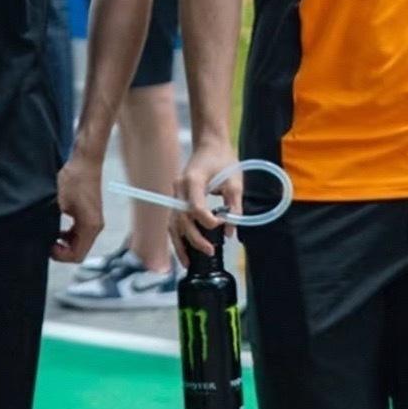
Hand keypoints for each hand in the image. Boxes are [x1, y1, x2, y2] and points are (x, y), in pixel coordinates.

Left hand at [52, 151, 103, 264]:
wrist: (85, 161)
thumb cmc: (74, 178)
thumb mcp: (57, 201)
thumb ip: (49, 220)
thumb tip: (37, 233)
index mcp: (90, 226)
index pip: (76, 256)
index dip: (59, 255)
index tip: (47, 244)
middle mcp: (96, 226)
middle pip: (78, 252)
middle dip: (61, 250)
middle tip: (46, 240)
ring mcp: (94, 221)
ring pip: (79, 243)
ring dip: (64, 242)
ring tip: (50, 233)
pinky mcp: (90, 215)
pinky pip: (79, 233)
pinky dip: (68, 235)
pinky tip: (57, 227)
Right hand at [171, 138, 241, 264]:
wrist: (210, 145)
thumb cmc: (223, 160)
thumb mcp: (234, 182)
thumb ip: (234, 207)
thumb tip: (230, 231)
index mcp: (193, 180)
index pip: (195, 207)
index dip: (208, 221)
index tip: (222, 224)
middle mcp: (179, 188)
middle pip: (182, 219)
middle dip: (195, 239)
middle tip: (210, 251)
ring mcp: (175, 193)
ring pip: (173, 224)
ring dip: (180, 244)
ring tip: (189, 263)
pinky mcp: (176, 198)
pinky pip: (174, 221)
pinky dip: (177, 237)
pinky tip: (183, 252)